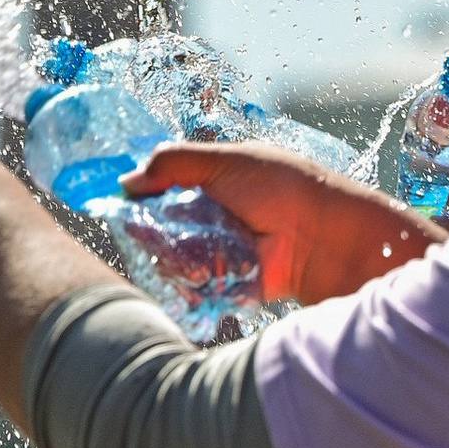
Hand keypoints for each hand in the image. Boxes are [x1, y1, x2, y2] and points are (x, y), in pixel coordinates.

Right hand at [123, 143, 430, 307]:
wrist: (322, 237)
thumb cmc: (281, 189)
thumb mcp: (224, 161)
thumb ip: (173, 163)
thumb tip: (127, 180)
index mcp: (209, 183)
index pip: (158, 190)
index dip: (140, 196)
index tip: (126, 201)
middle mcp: (208, 218)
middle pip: (156, 228)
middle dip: (154, 230)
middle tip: (163, 228)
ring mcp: (214, 252)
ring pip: (168, 258)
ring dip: (175, 255)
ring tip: (199, 251)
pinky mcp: (222, 283)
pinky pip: (188, 286)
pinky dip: (190, 281)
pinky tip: (204, 273)